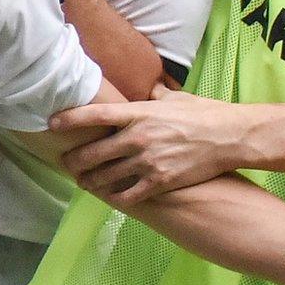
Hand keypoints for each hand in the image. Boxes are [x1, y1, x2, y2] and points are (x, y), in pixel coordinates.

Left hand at [52, 86, 242, 203]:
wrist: (232, 137)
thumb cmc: (204, 113)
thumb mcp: (175, 98)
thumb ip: (155, 95)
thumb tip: (149, 87)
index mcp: (139, 113)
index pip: (95, 115)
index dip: (70, 119)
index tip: (52, 123)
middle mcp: (139, 137)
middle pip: (92, 153)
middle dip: (74, 160)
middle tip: (66, 163)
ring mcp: (148, 161)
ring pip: (105, 176)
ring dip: (90, 181)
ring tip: (84, 182)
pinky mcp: (161, 181)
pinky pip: (128, 195)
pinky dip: (115, 197)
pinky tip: (109, 197)